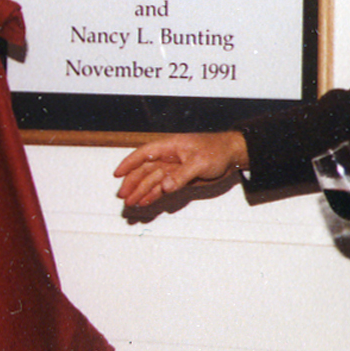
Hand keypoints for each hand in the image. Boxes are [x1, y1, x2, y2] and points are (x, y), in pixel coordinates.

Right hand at [114, 131, 248, 206]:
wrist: (231, 156)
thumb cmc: (217, 150)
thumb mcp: (200, 162)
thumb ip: (181, 175)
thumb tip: (165, 186)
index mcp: (170, 147)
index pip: (144, 154)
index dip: (129, 163)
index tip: (118, 174)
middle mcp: (168, 158)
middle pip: (144, 170)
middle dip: (132, 183)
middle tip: (124, 196)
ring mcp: (173, 170)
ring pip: (152, 181)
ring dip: (141, 192)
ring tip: (131, 203)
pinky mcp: (179, 180)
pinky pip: (162, 188)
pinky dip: (153, 195)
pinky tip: (145, 202)